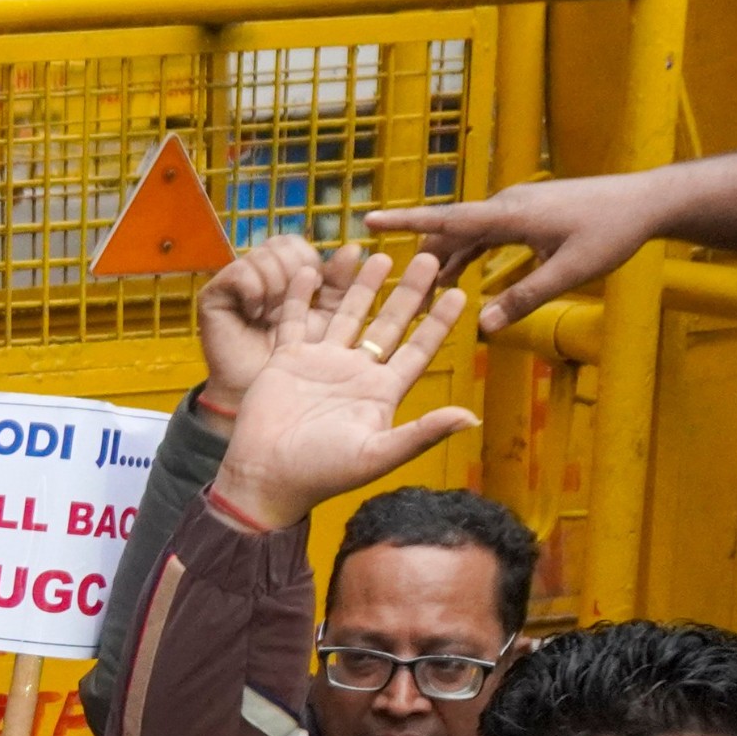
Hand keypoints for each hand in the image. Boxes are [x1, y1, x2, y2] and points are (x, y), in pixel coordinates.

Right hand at [206, 252, 479, 532]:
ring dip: (362, 286)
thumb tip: (470, 418)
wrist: (265, 479)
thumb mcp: (378, 455)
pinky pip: (295, 320)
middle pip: (388, 323)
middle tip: (428, 256)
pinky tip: (310, 269)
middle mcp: (355, 372)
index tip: (460, 292)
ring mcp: (320, 364)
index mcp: (381, 392)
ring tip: (378, 256)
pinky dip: (301, 295)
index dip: (438, 322)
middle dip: (409, 291)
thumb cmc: (322, 474)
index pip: (418, 349)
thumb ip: (422, 433)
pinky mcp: (286, 360)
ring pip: (347, 314)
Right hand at [370, 171, 675, 333]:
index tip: (369, 219)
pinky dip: (468, 251)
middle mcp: (509, 204)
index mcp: (512, 216)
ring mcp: (519, 205)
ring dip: (446, 257)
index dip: (407, 222)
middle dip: (421, 255)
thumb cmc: (612, 233)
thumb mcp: (570, 273)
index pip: (448, 220)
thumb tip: (484, 329)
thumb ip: (525, 299)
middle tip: (393, 284)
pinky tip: (460, 272)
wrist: (647, 200)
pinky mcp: (530, 210)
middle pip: (452, 229)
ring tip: (422, 288)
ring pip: (468, 231)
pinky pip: (486, 231)